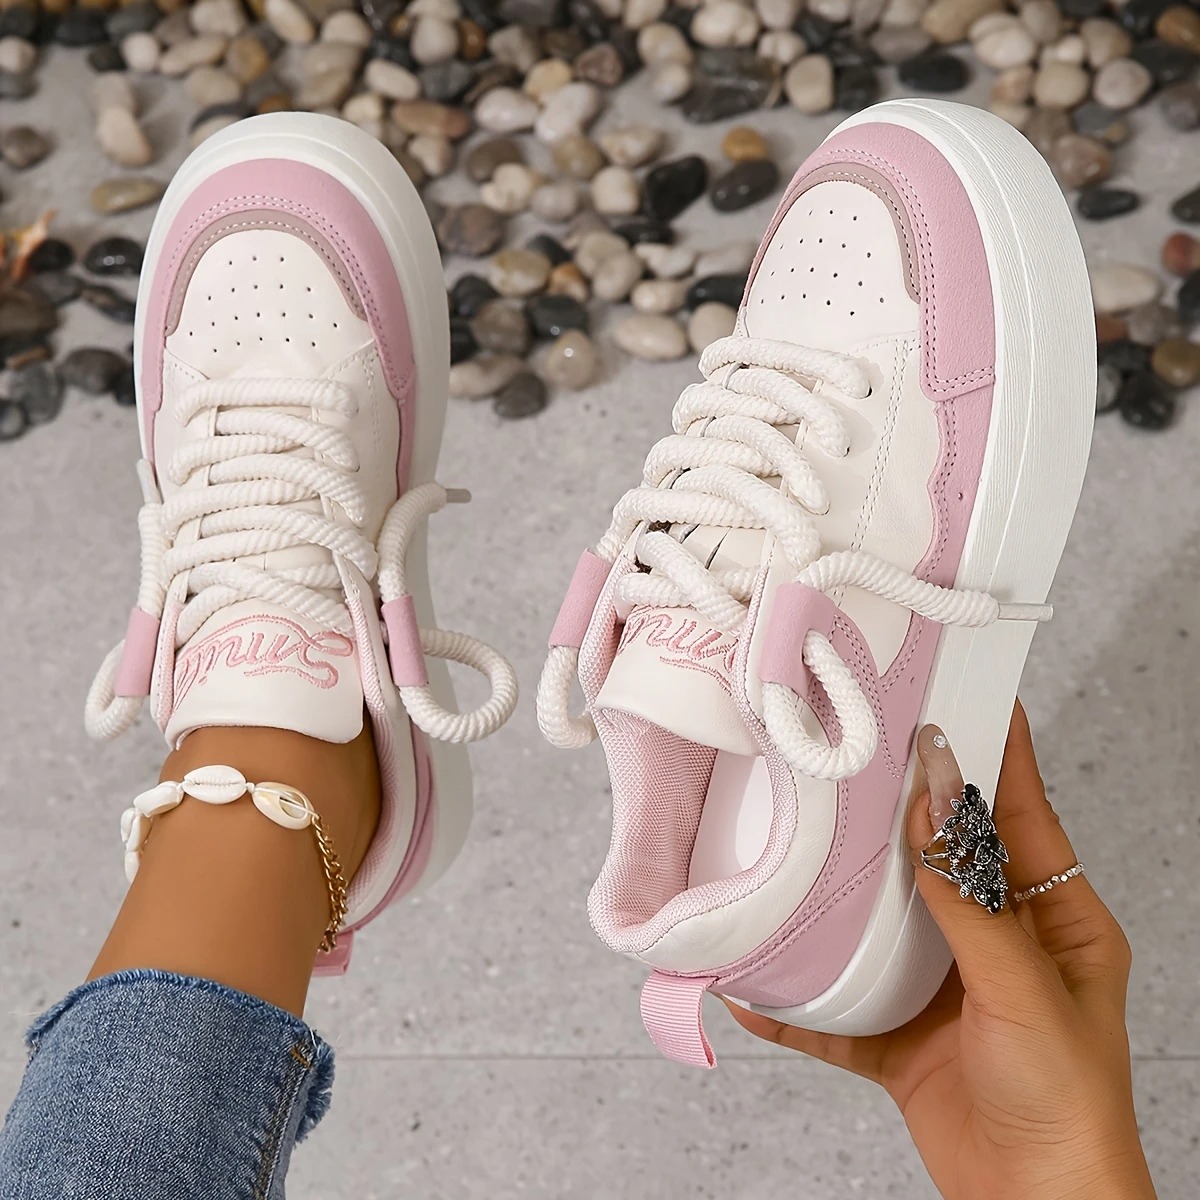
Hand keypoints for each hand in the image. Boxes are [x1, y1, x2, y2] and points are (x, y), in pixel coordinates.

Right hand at [725, 702, 1156, 1199]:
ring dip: (842, 893)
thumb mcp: (1026, 991)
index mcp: (1057, 923)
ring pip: (884, 919)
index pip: (1023, 814)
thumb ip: (972, 902)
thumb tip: (932, 812)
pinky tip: (754, 985)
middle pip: (943, 855)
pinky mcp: (901, 1035)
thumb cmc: (1071, 1108)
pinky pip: (838, 1005)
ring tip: (801, 839)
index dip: (997, 752)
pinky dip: (796, 1000)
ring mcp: (945, 987)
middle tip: (862, 749)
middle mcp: (997, 943)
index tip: (969, 690)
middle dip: (903, 805)